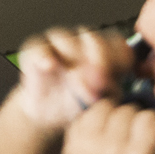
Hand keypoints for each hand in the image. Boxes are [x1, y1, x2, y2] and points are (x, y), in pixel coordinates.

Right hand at [14, 28, 134, 129]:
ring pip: (66, 38)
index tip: (119, 75)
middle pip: (93, 37)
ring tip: (73, 82)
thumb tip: (103, 82)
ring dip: (72, 57)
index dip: (119, 57)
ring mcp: (57, 44)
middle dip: (98, 59)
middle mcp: (82, 42)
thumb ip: (108, 91)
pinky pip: (39, 46)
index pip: (117, 43)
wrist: (49, 116)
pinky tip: (49, 67)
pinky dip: (44, 55)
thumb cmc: (81, 104)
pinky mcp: (35, 50)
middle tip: (96, 82)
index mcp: (105, 52)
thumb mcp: (103, 102)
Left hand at [62, 100, 154, 153]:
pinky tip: (101, 131)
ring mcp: (89, 145)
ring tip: (116, 128)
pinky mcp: (73, 143)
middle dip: (132, 117)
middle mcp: (112, 149)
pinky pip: (85, 114)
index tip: (151, 134)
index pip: (148, 118)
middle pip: (126, 110)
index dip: (153, 122)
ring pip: (104, 106)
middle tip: (133, 133)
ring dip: (112, 113)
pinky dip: (94, 118)